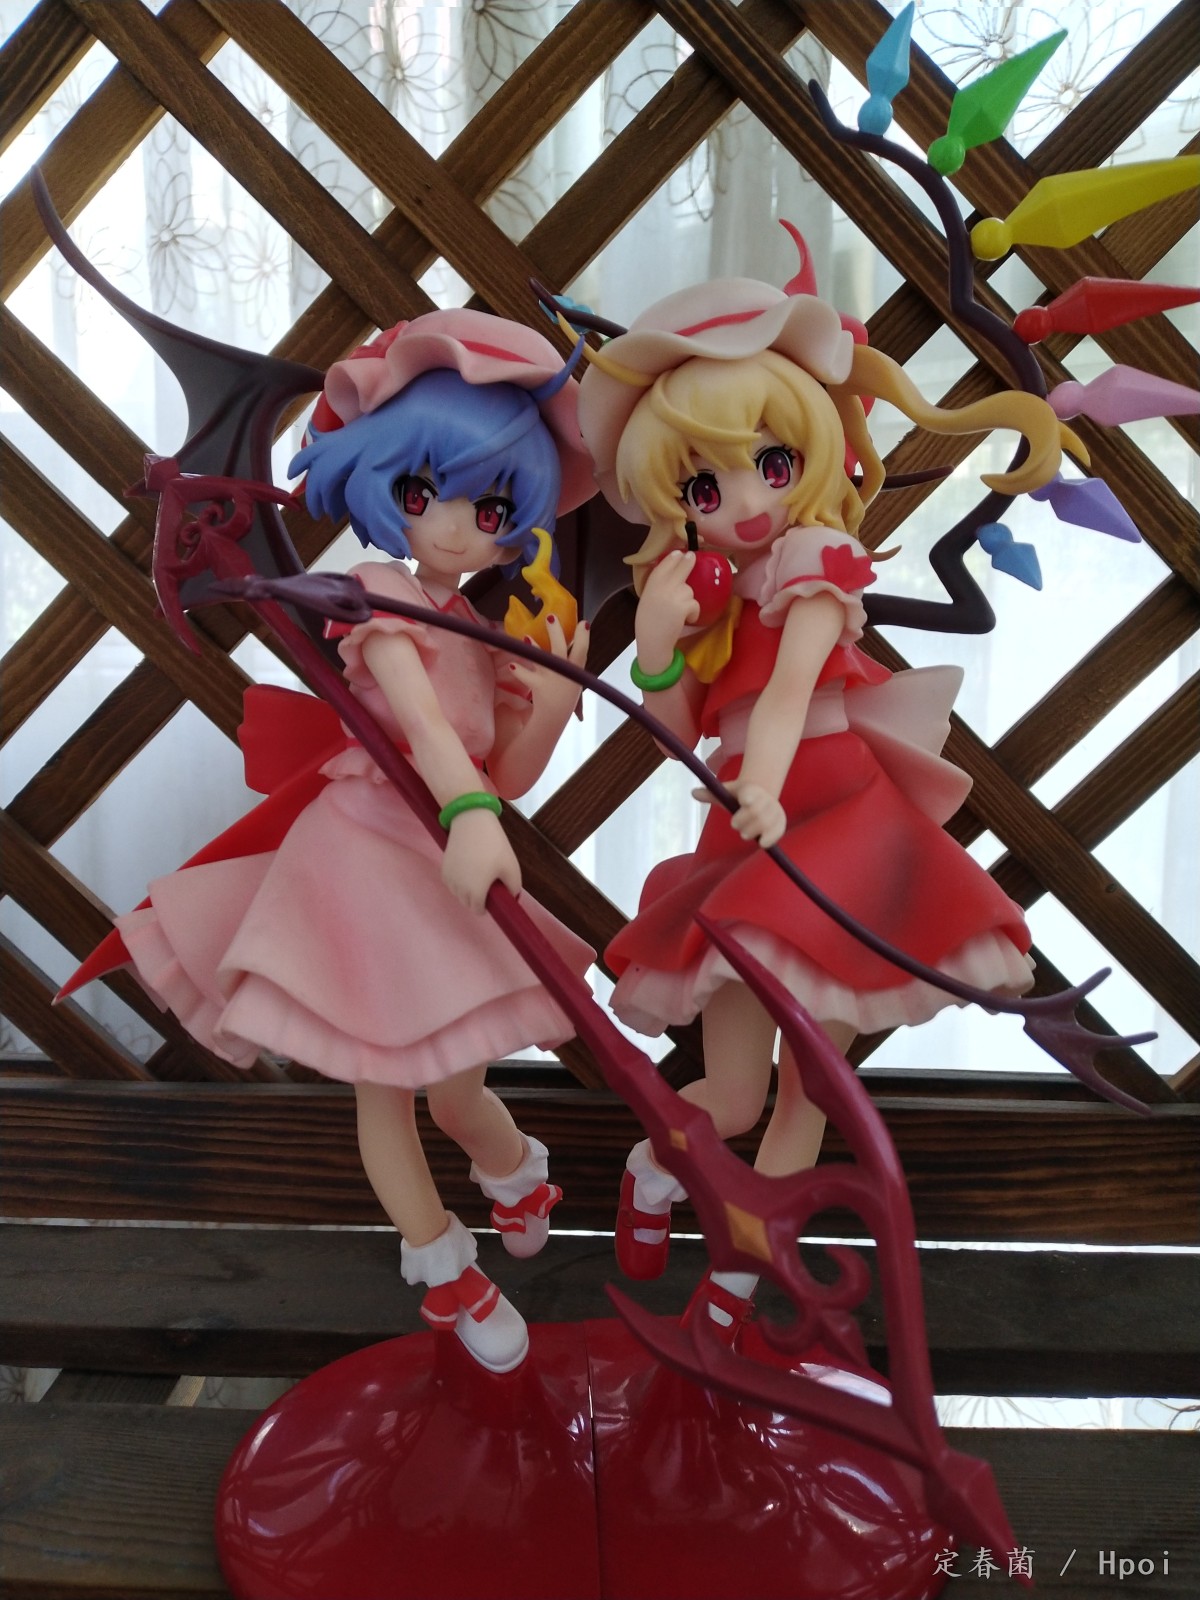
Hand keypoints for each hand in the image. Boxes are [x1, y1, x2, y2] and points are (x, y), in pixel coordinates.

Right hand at [441, 806, 520, 912]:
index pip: (478, 910)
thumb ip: (513, 888)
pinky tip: (467, 869)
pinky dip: (458, 881)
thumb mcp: (511, 867)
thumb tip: (510, 897)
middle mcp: (458, 889)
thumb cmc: (494, 845)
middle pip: (466, 903)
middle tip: (487, 883)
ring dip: (466, 891)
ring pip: (457, 894)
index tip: (493, 895)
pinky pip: (451, 883)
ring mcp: (449, 879)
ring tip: (477, 875)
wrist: (471, 822)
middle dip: (476, 899)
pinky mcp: (443, 868)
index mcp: (475, 893)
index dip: (487, 906)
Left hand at [507, 615, 588, 718]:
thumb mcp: (573, 677)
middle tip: (550, 616)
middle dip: (555, 632)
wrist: (556, 715)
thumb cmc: (565, 693)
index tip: (584, 622)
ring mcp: (550, 679)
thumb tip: (562, 636)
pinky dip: (519, 670)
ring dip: (534, 646)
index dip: (583, 636)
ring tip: (526, 637)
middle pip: (560, 648)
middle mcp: (564, 673)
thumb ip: (569, 660)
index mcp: (575, 670)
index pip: (583, 651)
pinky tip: (512, 665)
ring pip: (542, 659)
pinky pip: (526, 676)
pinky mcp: (538, 685)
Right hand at [635, 550, 699, 670]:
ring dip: (688, 601)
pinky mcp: (683, 606)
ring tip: (678, 614)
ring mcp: (673, 595)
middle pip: (679, 568)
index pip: (663, 565)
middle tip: (692, 556)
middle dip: (687, 561)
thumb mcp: (648, 600)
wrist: (652, 643)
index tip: (679, 553)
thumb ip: (656, 587)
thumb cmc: (649, 625)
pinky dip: (692, 613)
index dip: (672, 558)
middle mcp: (661, 586)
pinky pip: (694, 604)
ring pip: (689, 591)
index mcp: (650, 585)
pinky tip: (683, 621)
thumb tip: (668, 574)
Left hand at [694, 777, 786, 847]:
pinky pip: (775, 835)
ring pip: (763, 825)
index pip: (751, 793)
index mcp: (751, 790)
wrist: (762, 795)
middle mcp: (766, 799)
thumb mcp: (726, 793)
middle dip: (741, 822)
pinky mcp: (780, 824)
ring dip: (750, 832)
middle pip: (755, 813)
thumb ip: (711, 794)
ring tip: (745, 832)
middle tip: (735, 824)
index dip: (749, 797)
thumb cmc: (739, 796)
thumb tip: (693, 792)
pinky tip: (761, 841)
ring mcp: (775, 812)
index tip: (744, 800)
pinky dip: (767, 839)